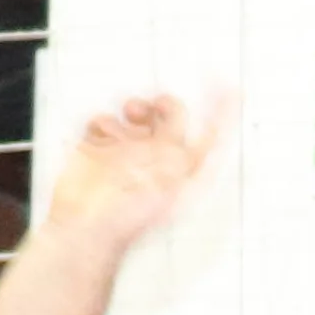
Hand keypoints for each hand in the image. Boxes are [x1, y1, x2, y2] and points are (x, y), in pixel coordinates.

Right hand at [45, 94, 226, 250]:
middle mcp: (154, 160)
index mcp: (179, 170)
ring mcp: (125, 153)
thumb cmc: (131, 216)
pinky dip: (103, 122)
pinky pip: (102, 121)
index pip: (208, 136)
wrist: (87, 227)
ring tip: (130, 116)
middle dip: (164, 105)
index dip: (220, 111)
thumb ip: (194, 152)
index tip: (227, 86)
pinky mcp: (95, 150)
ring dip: (134, 110)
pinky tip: (103, 135)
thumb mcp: (174, 182)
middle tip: (157, 104)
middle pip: (168, 117)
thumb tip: (215, 127)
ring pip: (134, 115)